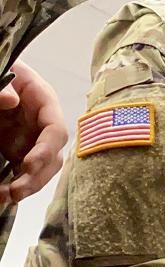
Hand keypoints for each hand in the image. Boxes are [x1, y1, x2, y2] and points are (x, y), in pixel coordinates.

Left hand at [0, 61, 66, 204]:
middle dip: (37, 177)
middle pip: (53, 157)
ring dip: (28, 185)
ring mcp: (33, 138)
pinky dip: (15, 184)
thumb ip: (5, 86)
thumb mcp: (4, 71)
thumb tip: (11, 101)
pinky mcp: (19, 149)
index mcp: (44, 102)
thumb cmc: (2, 69)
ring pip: (42, 169)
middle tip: (16, 191)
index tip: (27, 165)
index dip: (45, 151)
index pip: (56, 132)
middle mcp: (43, 125)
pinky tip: (3, 193)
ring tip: (7, 196)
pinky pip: (24, 172)